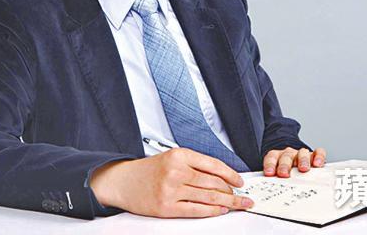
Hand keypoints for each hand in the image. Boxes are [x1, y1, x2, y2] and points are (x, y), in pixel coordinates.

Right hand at [90, 147, 253, 217]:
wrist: (123, 181)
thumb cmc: (149, 170)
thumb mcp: (172, 157)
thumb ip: (195, 165)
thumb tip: (222, 177)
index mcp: (180, 155)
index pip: (213, 165)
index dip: (231, 175)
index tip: (240, 182)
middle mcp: (176, 171)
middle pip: (214, 183)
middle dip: (232, 192)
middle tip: (243, 197)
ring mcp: (171, 190)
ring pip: (208, 197)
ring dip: (227, 203)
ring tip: (238, 205)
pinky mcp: (167, 207)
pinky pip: (196, 210)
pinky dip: (212, 211)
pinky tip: (220, 210)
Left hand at [263, 146, 326, 177]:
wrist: (294, 164)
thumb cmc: (286, 172)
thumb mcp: (278, 176)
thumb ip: (274, 180)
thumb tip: (269, 191)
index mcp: (277, 157)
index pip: (272, 157)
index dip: (270, 164)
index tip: (269, 173)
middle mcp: (289, 154)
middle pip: (286, 157)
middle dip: (285, 165)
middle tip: (284, 174)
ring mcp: (301, 154)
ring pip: (302, 153)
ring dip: (302, 160)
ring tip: (303, 169)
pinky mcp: (314, 155)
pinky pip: (318, 152)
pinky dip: (318, 157)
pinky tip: (317, 164)